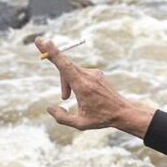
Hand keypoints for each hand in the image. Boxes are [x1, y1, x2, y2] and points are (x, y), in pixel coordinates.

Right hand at [36, 38, 154, 138]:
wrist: (123, 111)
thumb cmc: (102, 118)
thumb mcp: (80, 124)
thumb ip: (62, 117)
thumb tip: (49, 108)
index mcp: (83, 87)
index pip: (65, 65)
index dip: (53, 53)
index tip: (43, 41)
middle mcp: (88, 76)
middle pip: (65, 67)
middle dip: (61, 82)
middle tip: (64, 98)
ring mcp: (93, 73)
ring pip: (71, 71)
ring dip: (67, 83)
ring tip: (71, 98)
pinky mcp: (96, 73)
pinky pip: (79, 73)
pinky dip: (75, 82)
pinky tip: (82, 94)